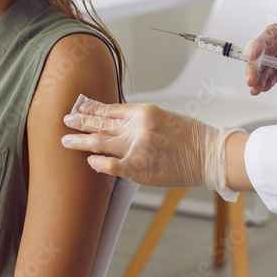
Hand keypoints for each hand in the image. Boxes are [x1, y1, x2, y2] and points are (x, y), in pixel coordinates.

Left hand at [61, 99, 239, 199]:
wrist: (210, 156)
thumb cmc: (193, 138)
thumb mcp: (165, 117)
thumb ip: (141, 120)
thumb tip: (118, 123)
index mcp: (145, 111)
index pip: (110, 108)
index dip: (93, 108)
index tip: (81, 107)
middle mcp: (138, 127)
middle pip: (100, 123)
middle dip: (80, 122)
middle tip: (66, 120)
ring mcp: (136, 148)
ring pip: (99, 142)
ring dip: (81, 140)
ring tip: (66, 140)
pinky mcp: (138, 168)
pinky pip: (109, 166)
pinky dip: (97, 163)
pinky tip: (89, 161)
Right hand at [244, 8, 276, 94]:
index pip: (274, 32)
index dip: (260, 43)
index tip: (251, 56)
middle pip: (268, 50)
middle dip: (256, 64)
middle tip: (251, 79)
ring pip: (271, 63)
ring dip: (261, 75)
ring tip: (254, 88)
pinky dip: (271, 81)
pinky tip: (264, 89)